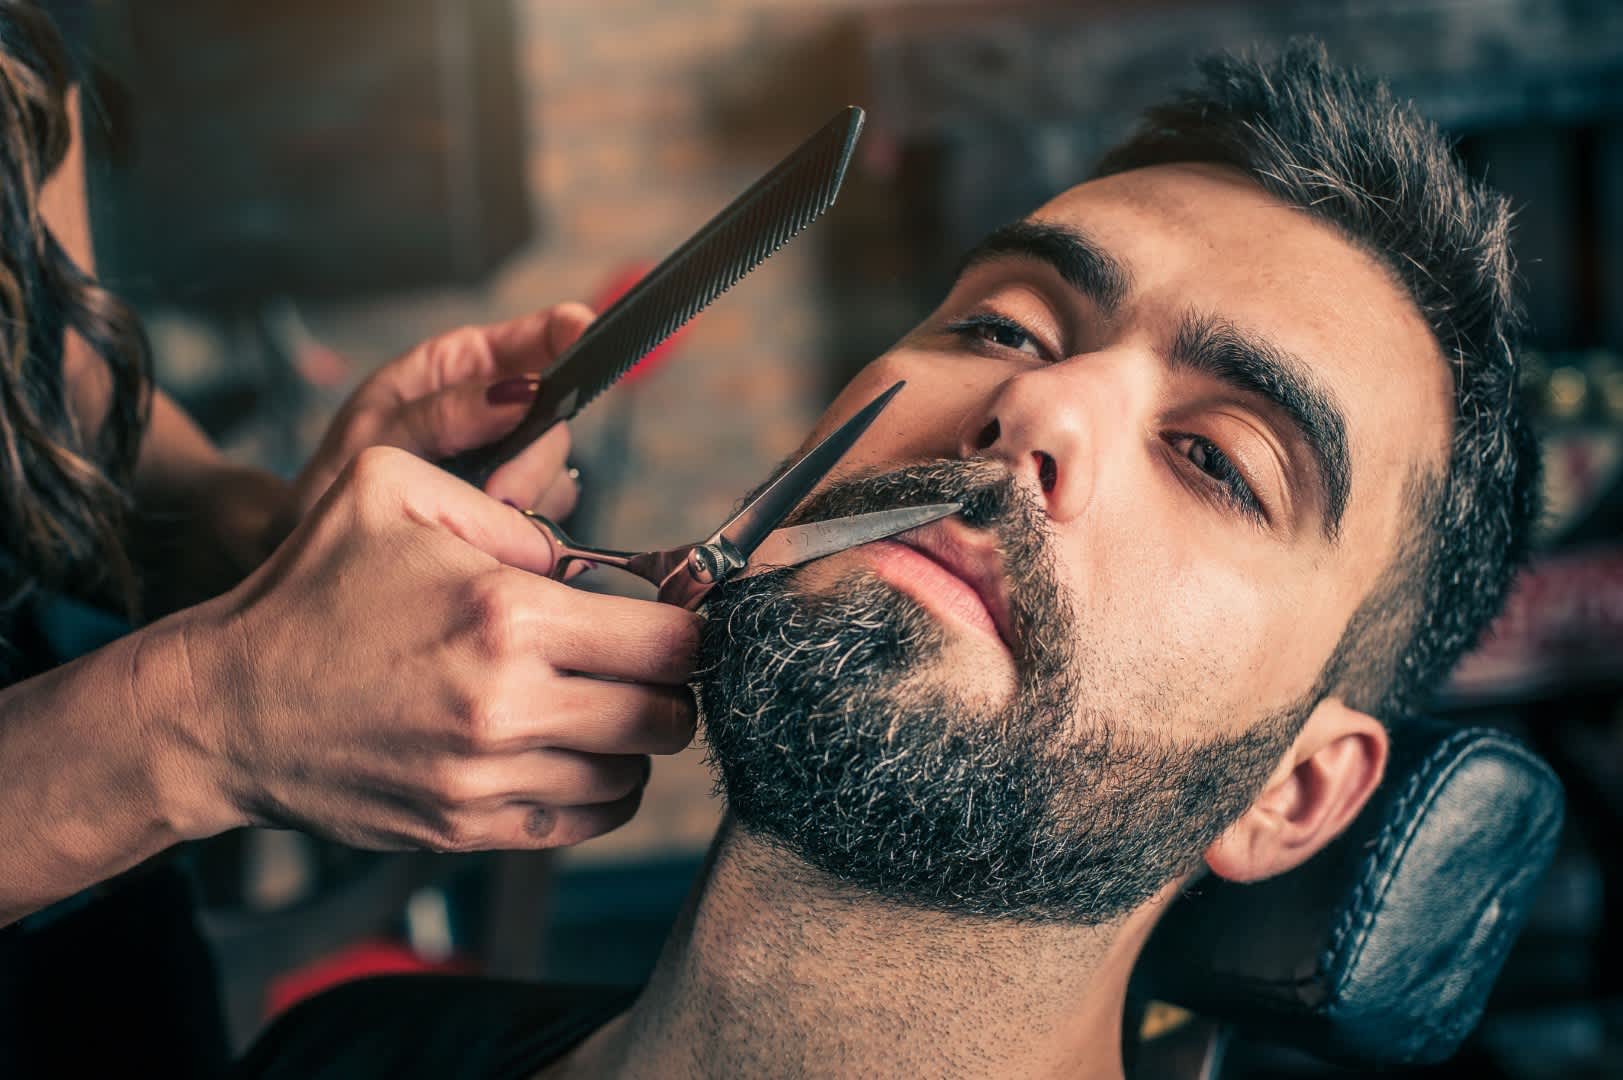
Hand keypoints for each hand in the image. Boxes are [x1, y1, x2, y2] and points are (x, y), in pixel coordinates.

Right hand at [190, 446, 697, 851]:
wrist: (226, 709)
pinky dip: (598, 793)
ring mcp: (487, 777)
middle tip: (644, 668)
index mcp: (506, 615)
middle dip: (671, 690)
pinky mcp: (465, 828)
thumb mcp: (389, 491)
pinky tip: (572, 755)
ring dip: (633, 744)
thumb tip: (580, 557)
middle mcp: (507, 705)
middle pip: (666, 717)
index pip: (669, 643)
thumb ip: (504, 505)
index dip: (688, 630)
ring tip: (601, 708)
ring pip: (631, 778)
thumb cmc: (309, 594)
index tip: (673, 622)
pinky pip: (582, 823)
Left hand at [290, 303, 596, 530]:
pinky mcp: (515, 508)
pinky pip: (547, 516)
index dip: (573, 331)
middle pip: (559, 417)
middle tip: (501, 496)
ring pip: (558, 471)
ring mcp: (511, 459)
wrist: (319, 541)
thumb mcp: (376, 434)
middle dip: (536, 458)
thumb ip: (444, 413)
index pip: (540, 334)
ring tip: (475, 524)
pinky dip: (525, 531)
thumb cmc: (336, 476)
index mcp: (464, 365)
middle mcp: (499, 407)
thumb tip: (521, 392)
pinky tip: (486, 539)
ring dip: (528, 500)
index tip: (587, 337)